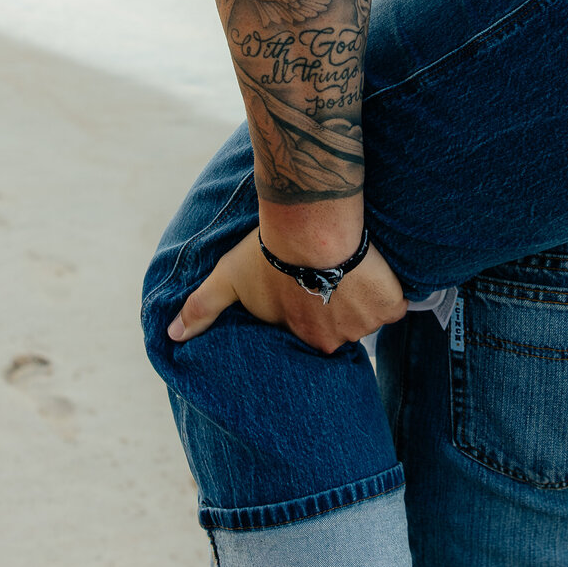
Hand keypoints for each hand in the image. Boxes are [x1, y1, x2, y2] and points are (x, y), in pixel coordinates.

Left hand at [167, 227, 407, 352]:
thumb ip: (201, 309)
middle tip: (331, 279)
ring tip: (351, 271)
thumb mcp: (228, 280)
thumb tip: (171, 337)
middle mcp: (335, 341)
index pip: (314, 334)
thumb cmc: (268, 252)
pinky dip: (389, 289)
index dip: (313, 312)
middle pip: (344, 327)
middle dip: (340, 307)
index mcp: (303, 339)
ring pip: (369, 314)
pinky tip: (375, 271)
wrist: (311, 225)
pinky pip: (396, 302)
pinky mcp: (391, 305)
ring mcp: (365, 324)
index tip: (310, 292)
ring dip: (363, 297)